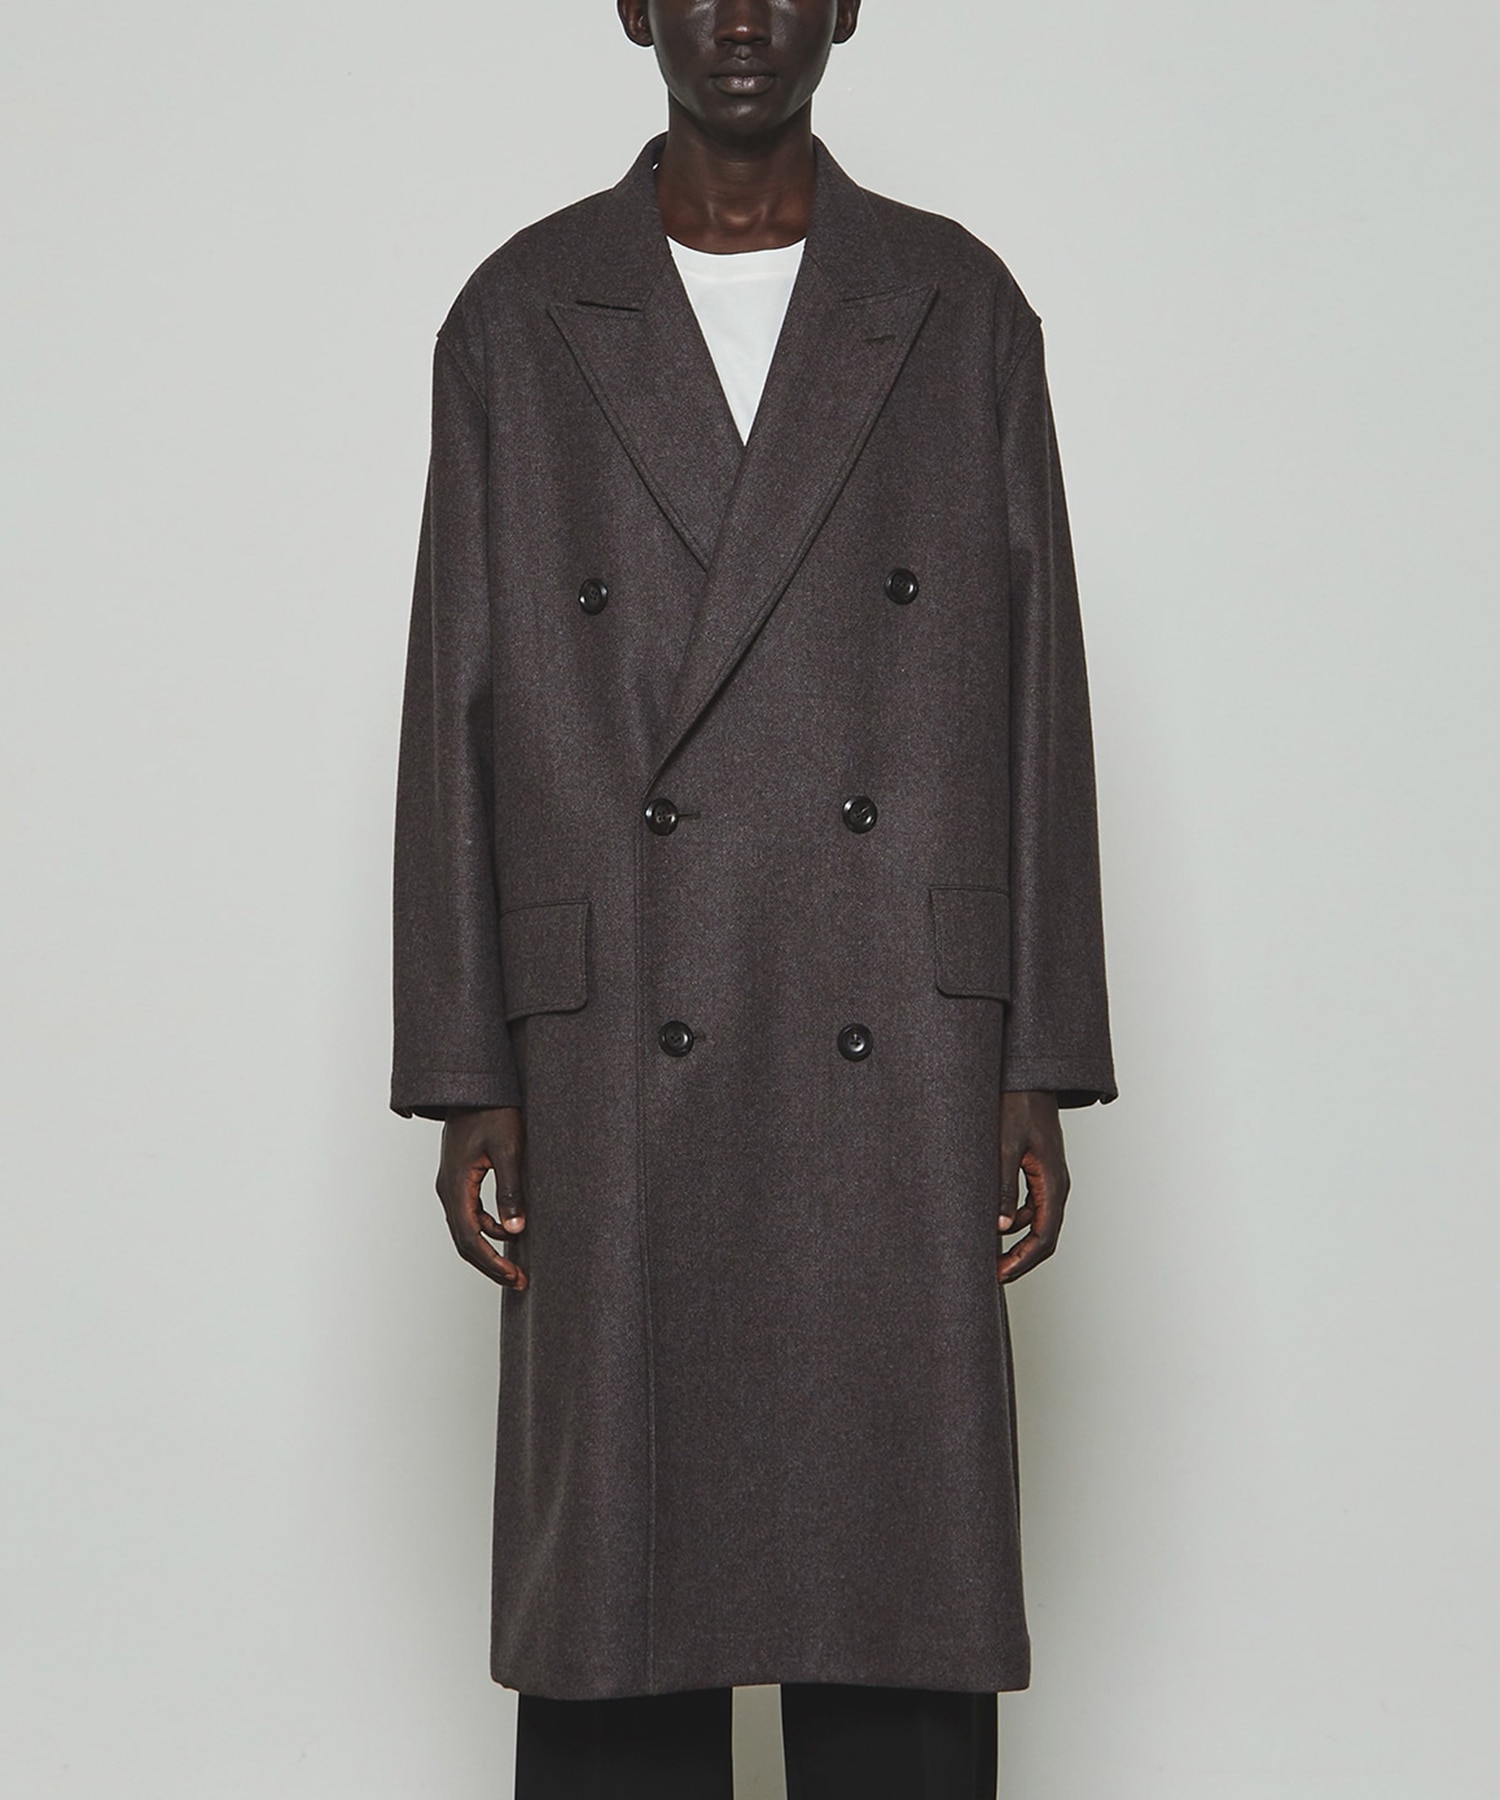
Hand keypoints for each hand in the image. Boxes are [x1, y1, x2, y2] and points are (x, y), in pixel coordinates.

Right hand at [436, 1106, 528, 1288]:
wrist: (474, 1087)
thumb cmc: (492, 1111)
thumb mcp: (509, 1149)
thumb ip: (510, 1190)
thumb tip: (515, 1231)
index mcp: (456, 1185)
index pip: (469, 1238)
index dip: (491, 1263)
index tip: (514, 1277)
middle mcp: (448, 1189)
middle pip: (464, 1240)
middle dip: (490, 1264)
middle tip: (518, 1280)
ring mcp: (452, 1185)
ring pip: (466, 1229)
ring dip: (490, 1248)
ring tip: (517, 1262)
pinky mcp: (460, 1179)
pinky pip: (471, 1214)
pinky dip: (489, 1228)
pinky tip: (510, 1231)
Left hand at [997, 1091, 1069, 1283]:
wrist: (1028, 1077)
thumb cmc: (1017, 1104)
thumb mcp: (1005, 1145)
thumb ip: (1002, 1185)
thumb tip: (998, 1226)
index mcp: (1053, 1181)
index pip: (1044, 1236)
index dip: (1022, 1260)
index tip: (999, 1275)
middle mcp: (1056, 1184)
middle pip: (1043, 1235)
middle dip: (1019, 1257)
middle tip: (991, 1273)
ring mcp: (1048, 1178)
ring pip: (1034, 1221)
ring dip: (1012, 1238)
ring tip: (982, 1249)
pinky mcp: (1037, 1170)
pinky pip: (1027, 1204)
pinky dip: (1009, 1217)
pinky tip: (987, 1219)